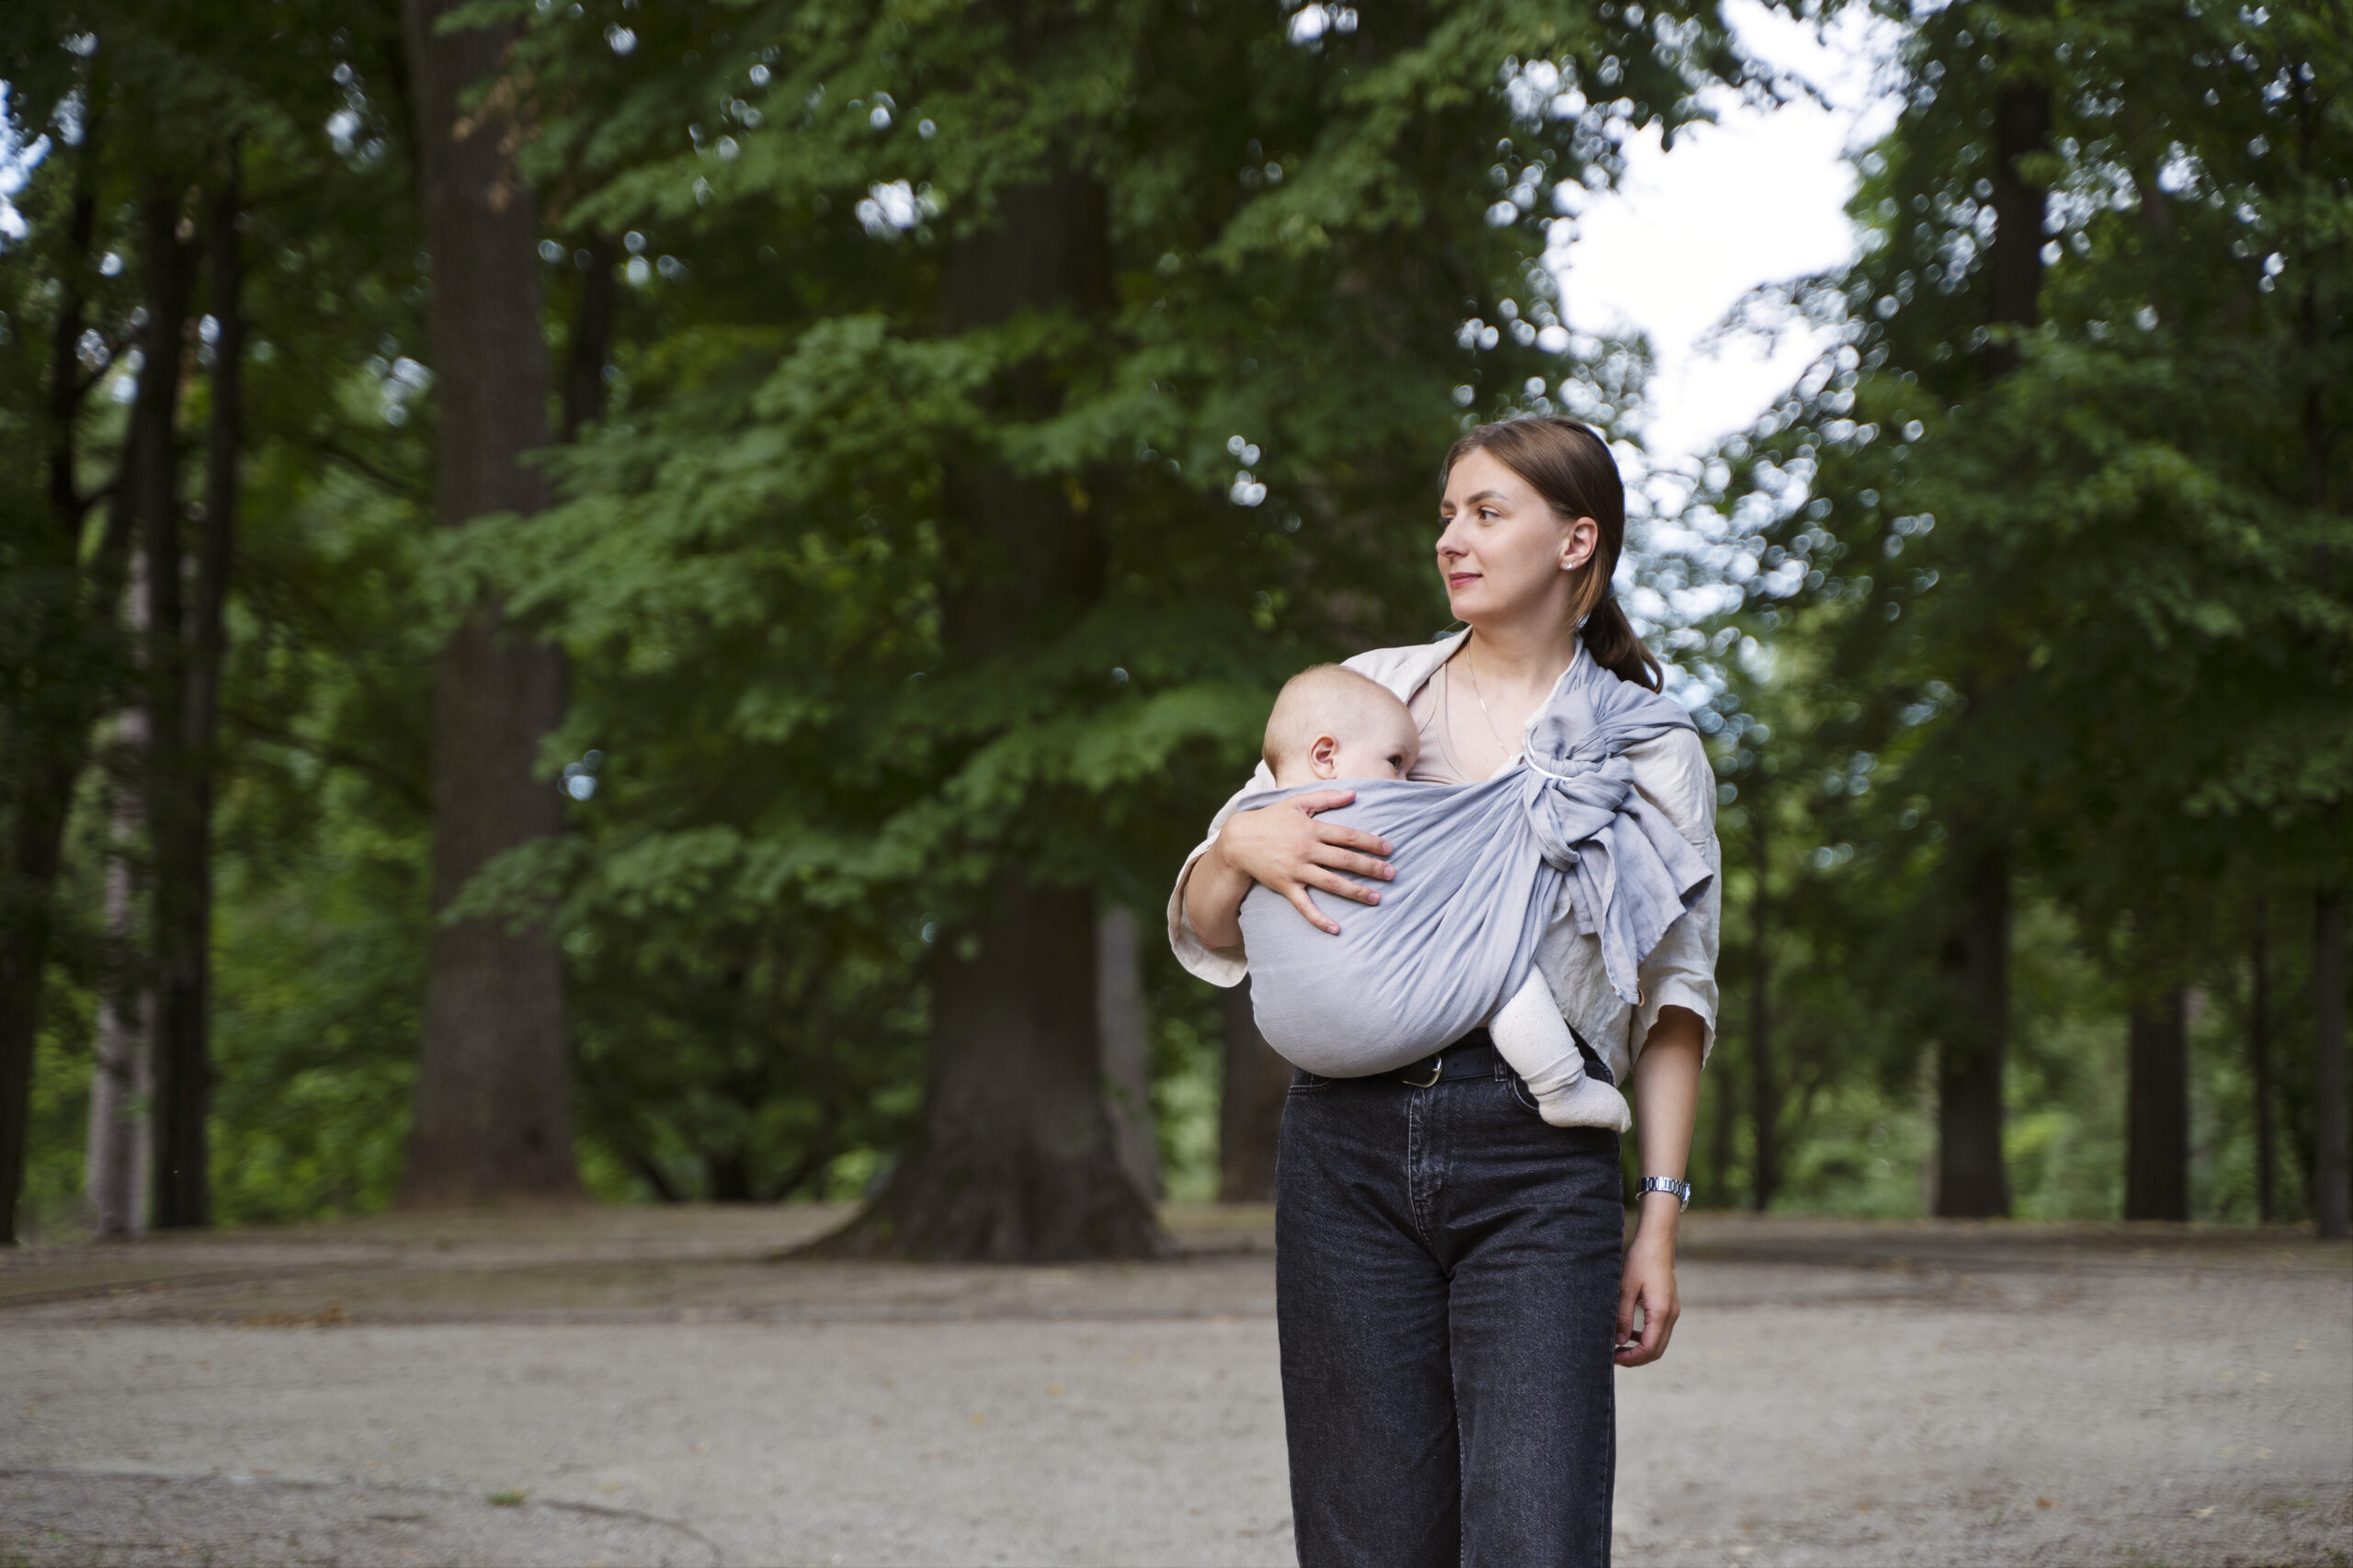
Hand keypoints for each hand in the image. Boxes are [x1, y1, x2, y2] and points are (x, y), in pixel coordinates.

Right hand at [1203, 791, 1393, 936]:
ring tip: (1376, 898)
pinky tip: (1336, 929)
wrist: (1239, 840)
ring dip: (1356, 891)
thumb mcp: (1297, 802)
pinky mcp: (1285, 886)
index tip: (1389, 849)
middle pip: (1346, 860)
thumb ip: (1326, 798)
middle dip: (1371, 867)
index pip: (1349, 836)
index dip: (1371, 842)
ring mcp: (1296, 870)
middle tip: (1392, 874)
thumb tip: (1353, 794)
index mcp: (1312, 828)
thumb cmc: (1271, 819)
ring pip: (1332, 882)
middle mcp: (1307, 849)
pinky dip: (1319, 918)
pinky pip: (1304, 905)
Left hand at [1614, 1220, 1680, 1366]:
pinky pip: (1660, 1330)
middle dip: (1636, 1359)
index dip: (1631, 1358)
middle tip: (1614, 1358)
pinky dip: (1646, 1338)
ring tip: (1619, 1349)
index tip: (1613, 1358)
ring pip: (1659, 1342)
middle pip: (1656, 1350)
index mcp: (1661, 1312)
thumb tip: (1620, 1342)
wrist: (1657, 1243)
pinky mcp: (1669, 1307)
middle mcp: (1671, 1315)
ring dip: (1641, 1350)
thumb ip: (1623, 1317)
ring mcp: (1673, 1311)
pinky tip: (1630, 1334)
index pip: (1649, 1348)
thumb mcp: (1625, 1289)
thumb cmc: (1640, 1262)